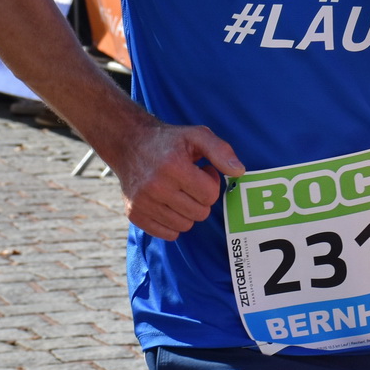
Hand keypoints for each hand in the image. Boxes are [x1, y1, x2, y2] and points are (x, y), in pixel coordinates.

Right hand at [110, 121, 244, 240]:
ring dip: (188, 211)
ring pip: (185, 225)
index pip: (210, 195)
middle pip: (200, 213)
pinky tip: (169, 203)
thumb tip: (239, 171)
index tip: (202, 171)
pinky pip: (167, 234)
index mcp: (173, 166)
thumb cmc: (169, 141)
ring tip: (179, 191)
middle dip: (201, 199)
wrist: (130, 143)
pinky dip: (173, 223)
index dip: (211, 183)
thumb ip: (221, 151)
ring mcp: (143, 202)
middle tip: (191, 182)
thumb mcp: (197, 135)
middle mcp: (155, 187)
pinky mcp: (134, 214)